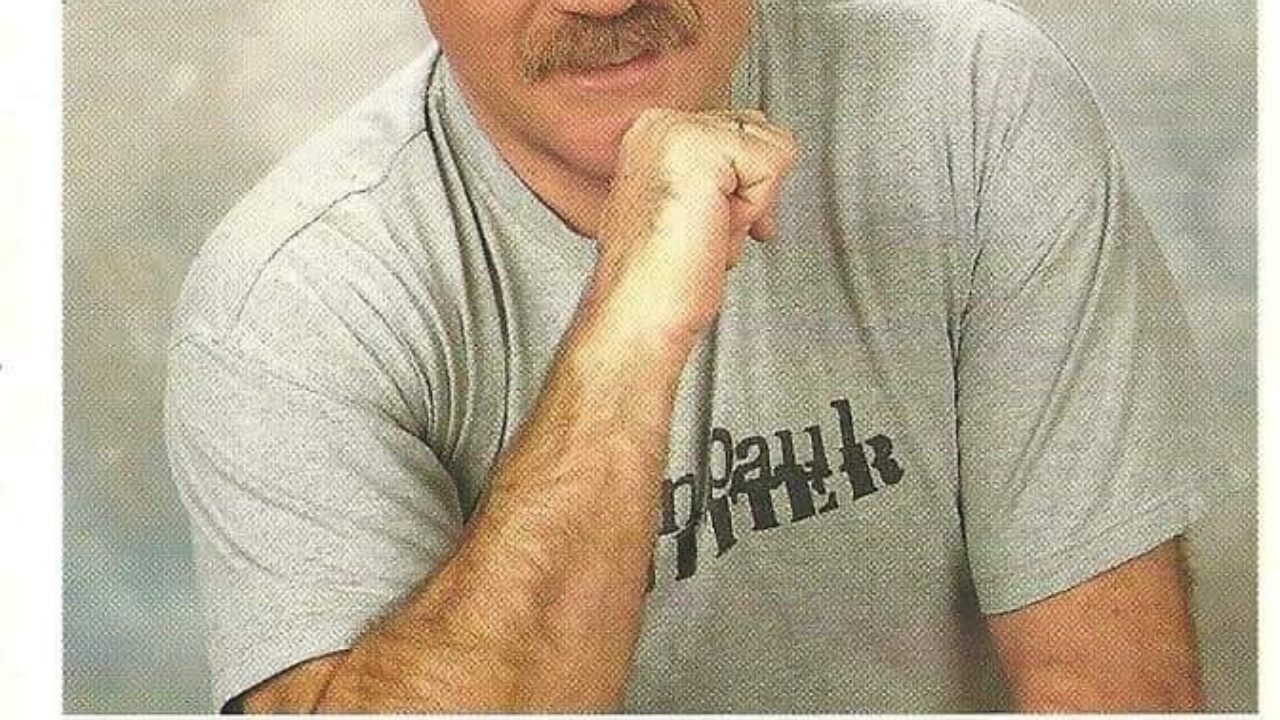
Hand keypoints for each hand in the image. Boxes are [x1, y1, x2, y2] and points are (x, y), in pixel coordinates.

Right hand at [587, 108, 797, 354]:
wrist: (639, 312)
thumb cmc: (661, 279)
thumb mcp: (696, 205)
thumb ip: (724, 173)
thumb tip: (770, 159)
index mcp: (652, 134)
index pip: (740, 130)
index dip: (746, 185)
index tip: (716, 223)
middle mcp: (659, 125)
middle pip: (762, 133)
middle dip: (751, 192)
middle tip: (707, 233)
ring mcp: (677, 131)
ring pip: (772, 146)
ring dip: (751, 204)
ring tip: (705, 232)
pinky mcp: (702, 148)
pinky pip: (774, 163)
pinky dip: (755, 208)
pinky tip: (712, 230)